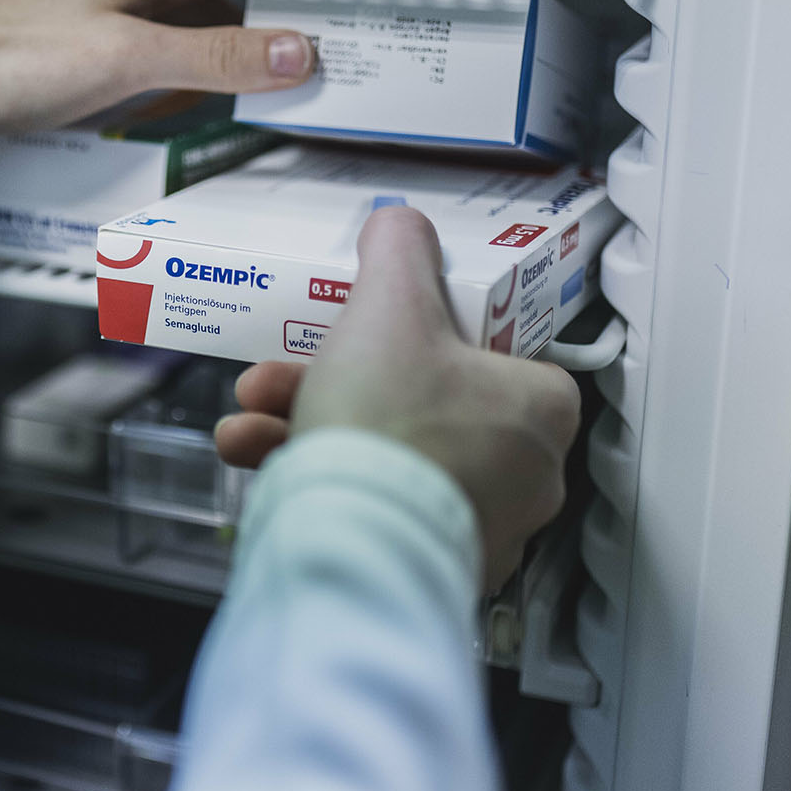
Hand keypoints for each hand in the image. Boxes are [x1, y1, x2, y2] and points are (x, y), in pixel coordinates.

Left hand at [0, 0, 320, 130]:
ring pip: (187, 29)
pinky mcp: (76, 53)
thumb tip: (293, 49)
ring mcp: (100, 17)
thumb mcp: (128, 58)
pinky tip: (194, 101)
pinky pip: (152, 57)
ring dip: (229, 54)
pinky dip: (185, 76)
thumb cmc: (6, 56)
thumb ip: (213, 55)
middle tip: (321, 56)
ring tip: (274, 86)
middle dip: (272, 23)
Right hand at [214, 208, 580, 590]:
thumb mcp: (388, 307)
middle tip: (284, 373)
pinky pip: (371, 509)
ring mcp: (481, 531)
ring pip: (387, 459)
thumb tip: (401, 222)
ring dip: (306, 428)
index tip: (376, 333)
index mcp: (541, 410)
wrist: (352, 541)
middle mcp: (527, 478)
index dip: (427, 338)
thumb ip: (398, 252)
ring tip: (250, 418)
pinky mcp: (429, 567)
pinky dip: (316, 480)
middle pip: (420, 406)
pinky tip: (255, 458)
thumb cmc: (389, 425)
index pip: (495, 357)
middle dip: (333, 383)